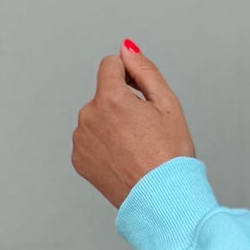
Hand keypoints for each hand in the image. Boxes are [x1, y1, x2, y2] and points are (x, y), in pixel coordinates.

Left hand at [71, 43, 196, 209]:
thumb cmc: (170, 158)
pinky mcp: (79, 160)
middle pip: (104, 94)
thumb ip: (144, 70)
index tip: (143, 96)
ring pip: (97, 118)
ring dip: (112, 125)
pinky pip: (90, 141)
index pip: (111, 65)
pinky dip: (104, 145)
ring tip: (135, 148)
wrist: (162, 200)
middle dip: (122, 104)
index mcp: (110, 99)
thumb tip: (127, 49)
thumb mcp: (167, 104)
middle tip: (146, 131)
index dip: (130, 75)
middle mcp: (88, 117)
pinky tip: (124, 159)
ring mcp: (81, 140)